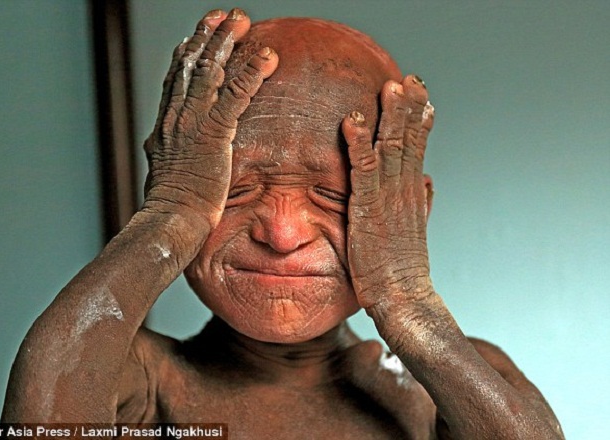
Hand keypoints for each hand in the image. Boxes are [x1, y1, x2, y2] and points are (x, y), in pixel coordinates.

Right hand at [142, 8, 277, 228]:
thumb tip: (163, 152)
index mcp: (166, 125)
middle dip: (208, 36)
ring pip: (211, 71)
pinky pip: (237, 94)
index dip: (188, 53)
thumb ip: (169, 153)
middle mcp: (176, 116)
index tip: (197, 35)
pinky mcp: (215, 133)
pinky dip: (253, 72)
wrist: (171, 220)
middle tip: (224, 16)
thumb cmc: (172, 206)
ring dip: (227, 42)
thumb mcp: (166, 171)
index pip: (176, 80)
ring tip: (242, 21)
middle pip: (191, 65)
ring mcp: (194, 122)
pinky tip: (268, 56)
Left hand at [342, 75, 434, 308]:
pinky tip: (352, 121)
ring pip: (392, 149)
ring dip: (391, 117)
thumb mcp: (415, 232)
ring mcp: (387, 199)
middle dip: (411, 109)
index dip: (420, 121)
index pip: (418, 150)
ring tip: (391, 88)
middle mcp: (404, 192)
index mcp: (412, 195)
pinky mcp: (367, 210)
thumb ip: (422, 205)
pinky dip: (358, 144)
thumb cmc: (403, 272)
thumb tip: (428, 183)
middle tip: (412, 80)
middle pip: (410, 142)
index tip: (422, 95)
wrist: (404, 299)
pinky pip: (362, 170)